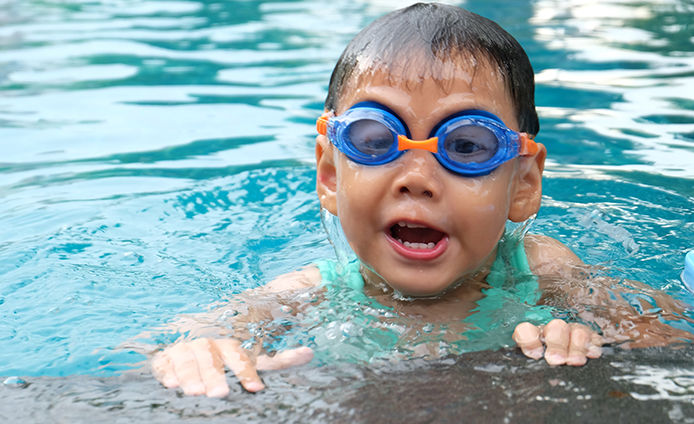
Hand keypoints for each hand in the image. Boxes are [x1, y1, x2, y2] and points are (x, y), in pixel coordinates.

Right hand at [151, 338, 313, 396]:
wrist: (192, 343)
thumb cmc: (229, 358)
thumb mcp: (254, 358)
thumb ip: (279, 359)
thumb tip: (309, 353)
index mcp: (229, 343)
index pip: (239, 354)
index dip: (247, 371)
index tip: (255, 389)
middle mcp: (207, 343)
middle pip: (211, 357)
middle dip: (215, 375)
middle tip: (220, 394)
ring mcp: (185, 348)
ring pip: (188, 358)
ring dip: (191, 375)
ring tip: (195, 393)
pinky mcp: (164, 357)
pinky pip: (164, 363)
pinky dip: (167, 372)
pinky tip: (171, 384)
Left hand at [512, 319, 601, 365]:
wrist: (567, 370)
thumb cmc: (545, 369)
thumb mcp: (533, 370)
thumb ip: (532, 369)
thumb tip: (530, 377)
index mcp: (533, 336)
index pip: (526, 331)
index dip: (530, 340)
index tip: (535, 354)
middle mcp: (553, 331)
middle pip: (556, 328)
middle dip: (556, 345)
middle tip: (555, 360)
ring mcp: (573, 332)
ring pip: (577, 332)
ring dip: (576, 347)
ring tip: (574, 361)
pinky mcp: (591, 339)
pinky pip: (594, 339)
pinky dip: (593, 347)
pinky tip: (591, 355)